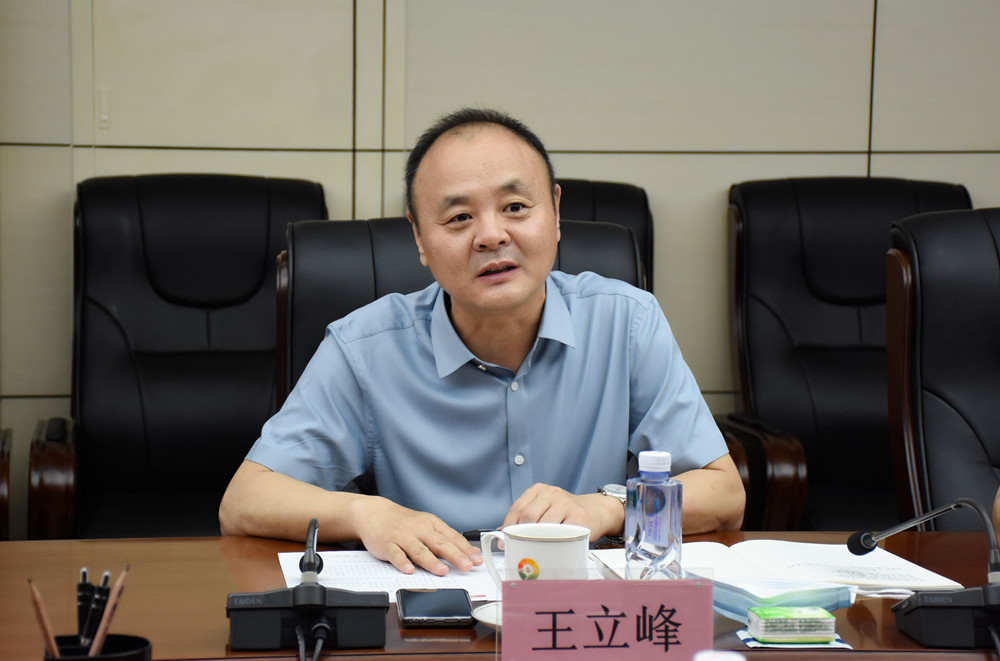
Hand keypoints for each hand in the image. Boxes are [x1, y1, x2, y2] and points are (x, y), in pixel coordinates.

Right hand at [349, 496, 482, 575]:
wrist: (375, 513)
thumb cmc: (404, 522)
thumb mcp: (427, 525)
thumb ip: (445, 539)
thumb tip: (468, 554)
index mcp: (431, 524)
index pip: (452, 537)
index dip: (465, 549)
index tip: (477, 560)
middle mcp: (419, 529)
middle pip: (439, 543)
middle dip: (454, 555)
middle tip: (467, 566)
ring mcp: (402, 536)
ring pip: (418, 550)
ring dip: (431, 561)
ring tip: (442, 571)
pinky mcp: (387, 544)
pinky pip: (395, 554)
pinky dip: (402, 562)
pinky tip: (409, 570)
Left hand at [501, 483, 622, 540]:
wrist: (595, 511)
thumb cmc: (565, 513)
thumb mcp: (543, 508)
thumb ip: (525, 517)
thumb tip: (502, 534)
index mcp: (539, 490)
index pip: (517, 508)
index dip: (509, 527)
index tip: (505, 541)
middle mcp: (552, 493)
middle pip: (528, 516)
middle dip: (522, 534)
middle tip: (522, 547)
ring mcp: (566, 503)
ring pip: (543, 526)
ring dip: (539, 540)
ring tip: (539, 547)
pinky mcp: (579, 516)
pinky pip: (561, 533)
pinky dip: (555, 542)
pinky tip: (555, 545)